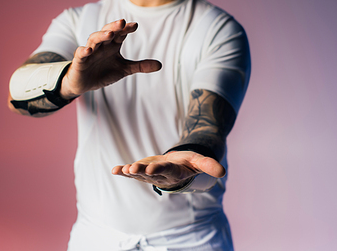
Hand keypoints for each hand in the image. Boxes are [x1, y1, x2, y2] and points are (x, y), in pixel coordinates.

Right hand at [60, 19, 161, 98]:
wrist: (84, 83)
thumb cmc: (104, 72)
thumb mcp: (124, 69)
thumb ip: (140, 66)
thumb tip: (160, 65)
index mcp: (112, 45)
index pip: (120, 34)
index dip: (126, 29)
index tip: (135, 25)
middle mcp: (101, 46)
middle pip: (107, 32)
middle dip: (114, 27)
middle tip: (122, 22)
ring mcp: (90, 52)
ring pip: (94, 39)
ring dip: (101, 36)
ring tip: (109, 34)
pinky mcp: (79, 61)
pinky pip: (80, 54)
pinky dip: (83, 51)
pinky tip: (88, 50)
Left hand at [111, 151, 225, 188]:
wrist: (178, 166)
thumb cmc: (188, 163)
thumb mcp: (199, 161)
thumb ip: (208, 166)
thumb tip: (222, 172)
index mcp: (174, 172)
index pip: (166, 171)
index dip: (159, 169)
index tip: (151, 168)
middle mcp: (161, 175)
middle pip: (150, 173)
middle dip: (141, 171)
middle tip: (132, 169)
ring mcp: (150, 174)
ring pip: (139, 174)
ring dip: (130, 172)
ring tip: (122, 170)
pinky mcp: (142, 170)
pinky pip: (132, 172)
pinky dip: (122, 171)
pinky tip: (114, 170)